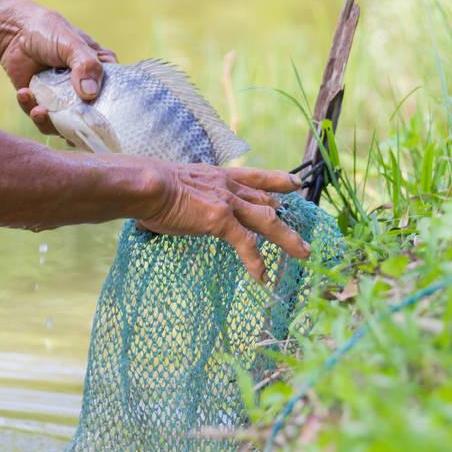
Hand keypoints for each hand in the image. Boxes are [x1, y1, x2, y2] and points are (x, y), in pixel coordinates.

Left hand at [0, 2, 116, 134]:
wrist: (14, 34)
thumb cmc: (49, 32)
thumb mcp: (72, 44)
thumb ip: (86, 64)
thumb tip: (90, 93)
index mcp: (101, 73)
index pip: (115, 96)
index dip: (111, 110)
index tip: (99, 116)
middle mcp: (86, 90)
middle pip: (91, 118)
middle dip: (78, 125)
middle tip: (66, 123)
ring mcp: (65, 100)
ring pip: (66, 125)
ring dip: (50, 122)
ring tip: (38, 110)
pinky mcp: (44, 105)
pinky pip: (42, 119)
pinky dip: (32, 110)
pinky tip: (24, 93)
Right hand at [138, 163, 310, 280]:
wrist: (147, 186)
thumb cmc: (151, 188)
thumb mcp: (179, 185)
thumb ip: (189, 195)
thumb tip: (176, 207)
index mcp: (219, 176)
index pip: (255, 177)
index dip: (277, 181)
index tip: (294, 184)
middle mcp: (229, 186)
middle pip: (267, 202)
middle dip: (288, 219)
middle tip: (304, 236)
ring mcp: (227, 202)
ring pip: (268, 221)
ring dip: (287, 238)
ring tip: (303, 253)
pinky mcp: (220, 219)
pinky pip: (246, 243)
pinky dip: (255, 261)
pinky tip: (261, 276)